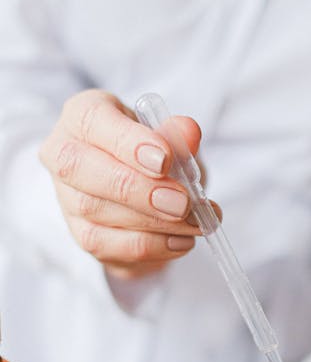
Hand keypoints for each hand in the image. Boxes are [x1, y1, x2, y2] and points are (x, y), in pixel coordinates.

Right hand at [39, 89, 220, 278]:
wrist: (146, 193)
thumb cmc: (153, 155)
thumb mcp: (170, 138)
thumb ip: (179, 135)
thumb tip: (189, 132)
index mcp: (82, 115)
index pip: (92, 120)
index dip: (128, 141)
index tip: (165, 160)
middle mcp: (63, 153)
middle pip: (82, 169)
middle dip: (139, 190)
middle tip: (183, 203)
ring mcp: (67, 197)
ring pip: (95, 211)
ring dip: (153, 223)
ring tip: (196, 223)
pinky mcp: (80, 234)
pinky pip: (106, 245)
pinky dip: (150, 246)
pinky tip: (181, 241)